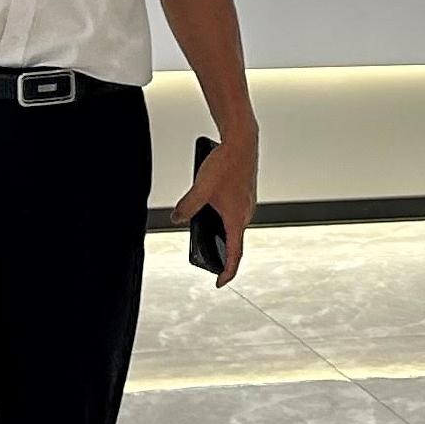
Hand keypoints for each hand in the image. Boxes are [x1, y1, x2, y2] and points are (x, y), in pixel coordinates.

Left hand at [179, 132, 258, 287]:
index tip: (219, 283)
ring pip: (234, 226)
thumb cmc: (226, 163)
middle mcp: (245, 214)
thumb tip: (177, 219)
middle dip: (221, 252)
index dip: (227, 272)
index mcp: (236, 218)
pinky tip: (211, 206)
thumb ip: (187, 207)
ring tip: (204, 229)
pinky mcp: (245, 194)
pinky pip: (235, 214)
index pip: (234, 254)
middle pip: (234, 242)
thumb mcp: (200, 188)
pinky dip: (224, 218)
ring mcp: (247, 204)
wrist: (242, 141)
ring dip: (222, 232)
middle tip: (207, 258)